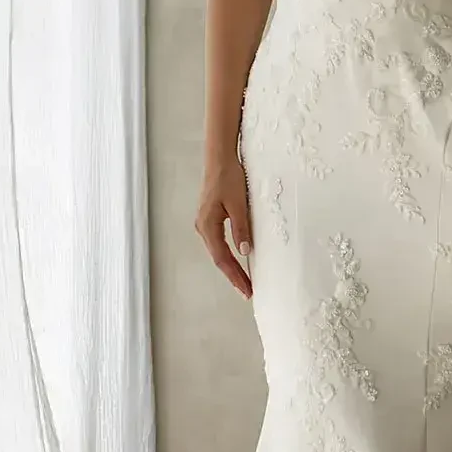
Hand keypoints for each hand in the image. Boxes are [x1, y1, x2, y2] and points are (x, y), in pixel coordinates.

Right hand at [196, 152, 253, 298]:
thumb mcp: (238, 204)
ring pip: (218, 252)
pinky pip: (219, 243)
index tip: (247, 289)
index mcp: (208, 226)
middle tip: (248, 291)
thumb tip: (244, 251)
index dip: (235, 275)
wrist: (220, 159)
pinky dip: (228, 255)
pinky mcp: (210, 219)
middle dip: (234, 276)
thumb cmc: (229, 178)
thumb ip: (241, 228)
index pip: (223, 258)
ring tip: (244, 281)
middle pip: (219, 258)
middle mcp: (203, 227)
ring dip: (231, 267)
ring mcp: (205, 224)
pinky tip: (237, 261)